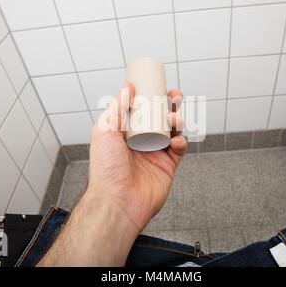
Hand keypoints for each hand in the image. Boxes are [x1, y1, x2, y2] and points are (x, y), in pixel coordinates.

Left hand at [37, 82, 185, 265]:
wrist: (117, 201)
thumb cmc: (106, 169)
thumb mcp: (105, 131)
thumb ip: (116, 107)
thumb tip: (127, 86)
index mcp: (124, 132)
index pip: (141, 109)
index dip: (151, 97)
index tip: (158, 85)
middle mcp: (140, 141)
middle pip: (159, 117)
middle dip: (169, 104)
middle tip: (174, 95)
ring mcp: (154, 154)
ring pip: (171, 130)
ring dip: (177, 119)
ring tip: (175, 117)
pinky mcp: (167, 167)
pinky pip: (178, 149)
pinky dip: (180, 141)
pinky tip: (176, 140)